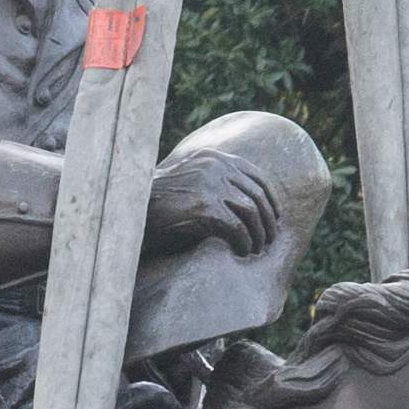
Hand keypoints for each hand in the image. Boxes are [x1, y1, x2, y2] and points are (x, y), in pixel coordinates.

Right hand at [146, 153, 277, 258]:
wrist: (132, 213)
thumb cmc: (160, 204)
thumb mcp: (190, 182)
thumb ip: (214, 182)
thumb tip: (246, 201)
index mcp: (213, 157)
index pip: (255, 175)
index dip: (270, 198)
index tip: (275, 217)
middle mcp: (215, 166)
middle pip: (257, 195)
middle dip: (267, 220)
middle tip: (269, 240)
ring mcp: (210, 185)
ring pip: (251, 212)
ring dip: (259, 234)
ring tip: (256, 249)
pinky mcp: (205, 207)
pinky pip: (238, 228)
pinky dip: (244, 242)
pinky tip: (241, 251)